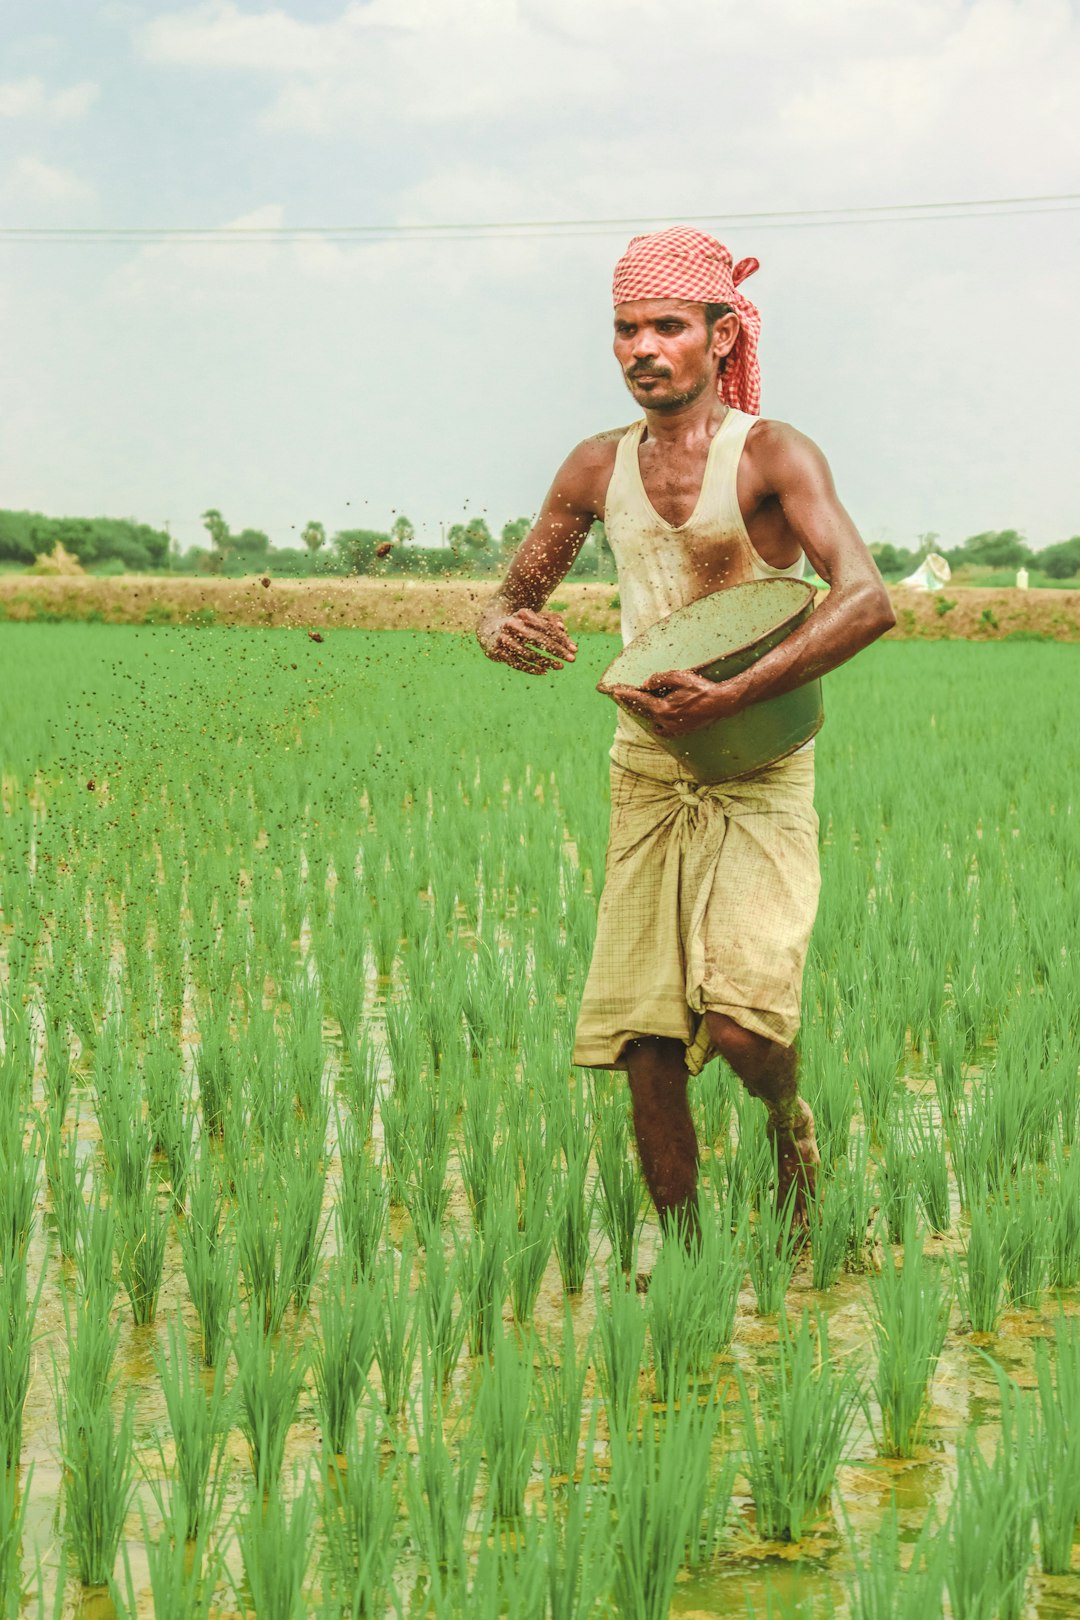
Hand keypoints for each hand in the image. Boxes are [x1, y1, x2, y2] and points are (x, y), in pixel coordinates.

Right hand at [477, 606, 576, 674]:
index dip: (561, 638)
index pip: (546, 627)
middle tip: (572, 659)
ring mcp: (504, 640)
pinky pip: (517, 663)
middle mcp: (512, 626)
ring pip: (528, 654)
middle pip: (538, 639)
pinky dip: (531, 669)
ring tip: (560, 666)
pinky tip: (544, 672)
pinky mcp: (497, 653)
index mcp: (522, 615)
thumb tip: (563, 628)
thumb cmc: (518, 623)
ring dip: (545, 661)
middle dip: (556, 650)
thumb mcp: (533, 618)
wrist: (489, 628)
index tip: (574, 649)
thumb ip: (550, 620)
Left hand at [606, 668, 745, 736]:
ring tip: (640, 704)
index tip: (616, 691)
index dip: (626, 695)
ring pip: (652, 720)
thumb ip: (659, 678)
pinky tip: (657, 718)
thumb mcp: (679, 677)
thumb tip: (646, 683)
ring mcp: (672, 728)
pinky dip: (657, 723)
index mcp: (662, 708)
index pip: (639, 700)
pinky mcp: (680, 731)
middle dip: (634, 702)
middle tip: (625, 695)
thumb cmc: (700, 689)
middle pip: (643, 711)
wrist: (720, 703)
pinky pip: (662, 729)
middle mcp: (665, 721)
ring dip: (645, 712)